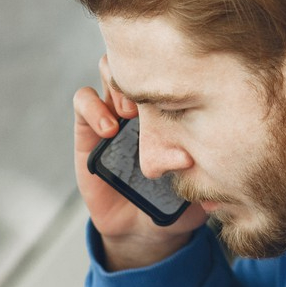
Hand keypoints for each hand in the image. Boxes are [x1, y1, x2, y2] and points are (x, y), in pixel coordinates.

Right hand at [72, 54, 203, 269]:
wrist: (147, 230)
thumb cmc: (178, 200)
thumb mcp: (199, 181)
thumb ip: (202, 167)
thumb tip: (190, 154)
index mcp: (169, 106)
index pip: (170, 64)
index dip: (174, 65)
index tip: (183, 86)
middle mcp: (141, 103)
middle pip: (137, 57)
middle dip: (143, 70)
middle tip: (152, 98)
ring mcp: (113, 112)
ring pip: (107, 69)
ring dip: (118, 84)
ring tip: (131, 113)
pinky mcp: (87, 130)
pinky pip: (83, 101)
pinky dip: (93, 108)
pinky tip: (110, 129)